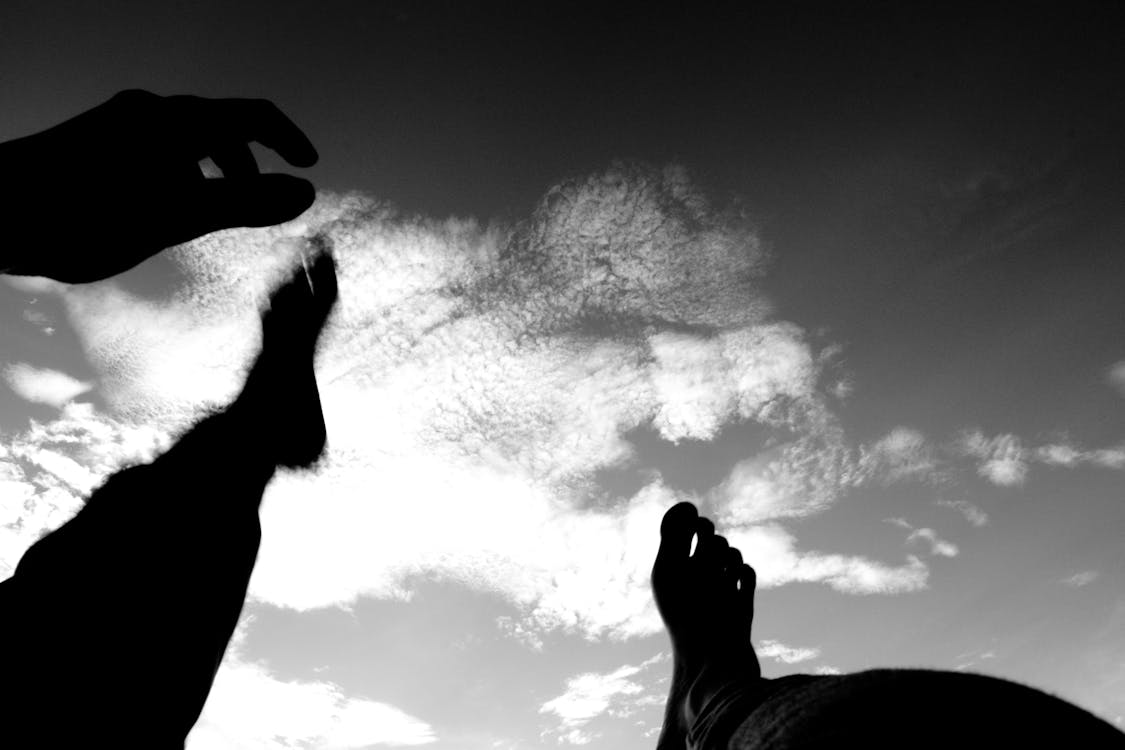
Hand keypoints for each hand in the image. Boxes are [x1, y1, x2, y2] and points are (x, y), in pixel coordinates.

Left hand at [0, 89, 317, 282]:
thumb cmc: (84, 213)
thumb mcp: (178, 216)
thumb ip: (245, 205)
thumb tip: (307, 193)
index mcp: (178, 122)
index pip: (254, 115)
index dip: (288, 140)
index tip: (309, 167)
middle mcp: (150, 113)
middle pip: (220, 126)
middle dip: (248, 165)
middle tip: (255, 206)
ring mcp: (118, 124)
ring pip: (184, 140)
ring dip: (210, 174)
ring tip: (204, 216)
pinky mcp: (93, 143)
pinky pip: (155, 149)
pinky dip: (177, 175)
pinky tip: (155, 213)